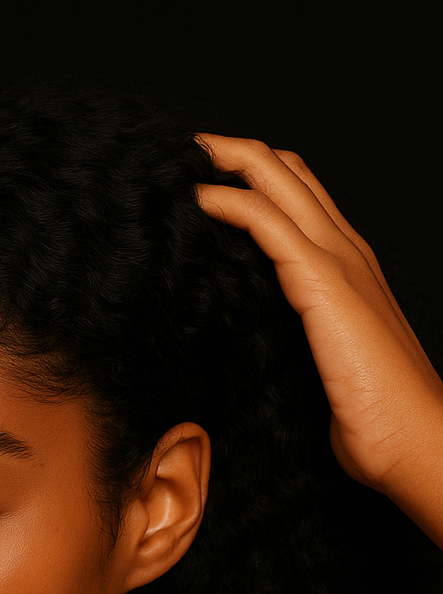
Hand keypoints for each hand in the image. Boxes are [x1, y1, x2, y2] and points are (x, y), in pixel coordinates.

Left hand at [195, 137, 442, 546]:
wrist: (415, 442)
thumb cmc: (374, 417)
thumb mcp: (323, 365)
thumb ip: (295, 341)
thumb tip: (250, 350)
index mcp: (347, 267)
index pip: (297, 196)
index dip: (250, 176)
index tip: (198, 178)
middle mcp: (346, 251)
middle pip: (285, 171)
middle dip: (230, 151)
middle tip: (180, 151)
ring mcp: (338, 261)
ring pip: (278, 179)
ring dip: (224, 161)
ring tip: (178, 159)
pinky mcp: (324, 283)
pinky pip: (267, 222)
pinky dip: (228, 201)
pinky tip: (196, 199)